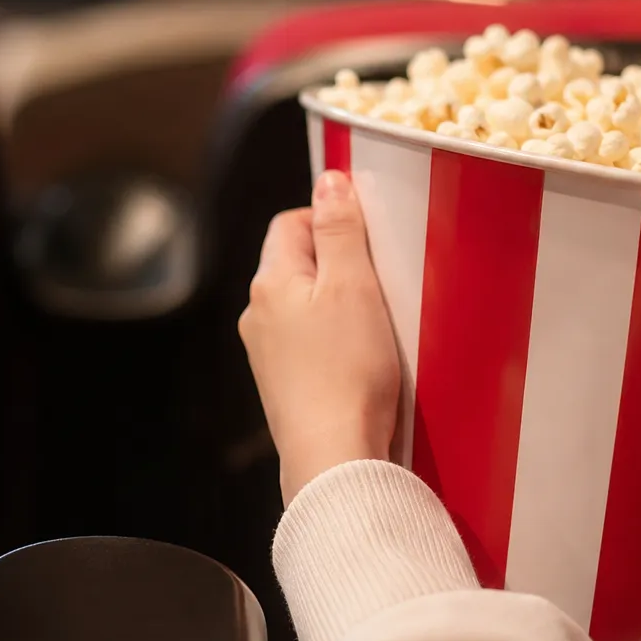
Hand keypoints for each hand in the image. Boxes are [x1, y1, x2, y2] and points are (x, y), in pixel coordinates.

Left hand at [238, 170, 399, 504]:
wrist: (335, 459)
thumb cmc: (347, 370)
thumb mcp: (352, 286)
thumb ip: (340, 230)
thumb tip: (328, 181)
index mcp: (269, 282)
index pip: (290, 223)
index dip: (329, 219)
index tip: (369, 236)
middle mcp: (257, 315)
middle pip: (297, 264)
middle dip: (340, 263)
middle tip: (382, 278)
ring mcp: (268, 355)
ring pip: (305, 307)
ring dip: (342, 305)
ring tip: (381, 322)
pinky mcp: (287, 387)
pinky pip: (311, 345)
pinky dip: (338, 341)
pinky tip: (368, 359)